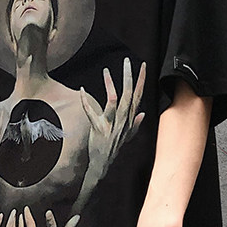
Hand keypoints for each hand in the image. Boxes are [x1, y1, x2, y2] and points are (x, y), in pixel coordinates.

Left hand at [78, 58, 145, 193]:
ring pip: (113, 101)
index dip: (142, 81)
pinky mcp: (98, 129)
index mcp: (129, 120)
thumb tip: (143, 114)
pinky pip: (92, 113)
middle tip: (127, 61)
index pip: (138, 97)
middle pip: (129, 95)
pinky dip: (86, 101)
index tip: (144, 66)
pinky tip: (82, 90)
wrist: (102, 165)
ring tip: (106, 70)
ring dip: (109, 85)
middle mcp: (122, 121)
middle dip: (129, 77)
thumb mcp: (127, 137)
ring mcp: (111, 125)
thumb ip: (135, 125)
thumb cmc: (112, 149)